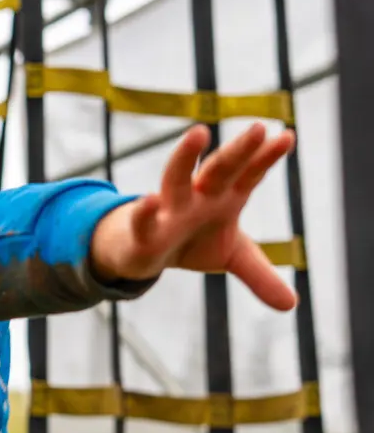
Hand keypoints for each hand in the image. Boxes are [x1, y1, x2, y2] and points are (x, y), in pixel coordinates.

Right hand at [90, 123, 297, 311]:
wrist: (142, 249)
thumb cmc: (191, 241)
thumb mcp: (232, 257)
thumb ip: (260, 275)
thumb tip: (291, 305)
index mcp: (223, 197)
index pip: (248, 175)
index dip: (266, 158)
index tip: (287, 136)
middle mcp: (197, 197)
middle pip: (220, 169)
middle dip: (238, 150)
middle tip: (257, 127)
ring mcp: (170, 210)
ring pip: (176, 179)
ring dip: (186, 156)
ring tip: (199, 132)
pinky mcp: (143, 230)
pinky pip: (144, 218)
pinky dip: (145, 211)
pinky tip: (149, 201)